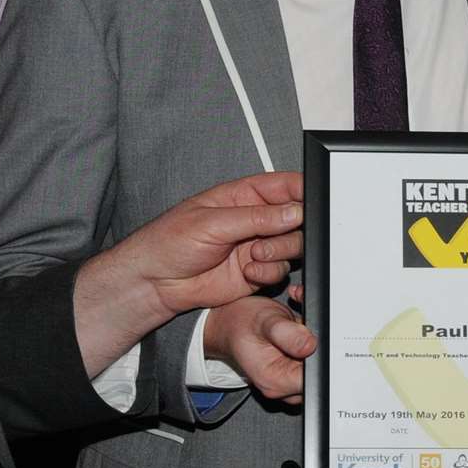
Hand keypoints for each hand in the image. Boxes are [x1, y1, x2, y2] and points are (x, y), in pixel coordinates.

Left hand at [74, 172, 303, 373]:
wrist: (155, 282)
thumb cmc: (169, 241)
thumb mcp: (212, 222)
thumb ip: (255, 218)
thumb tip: (292, 211)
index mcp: (243, 195)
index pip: (285, 186)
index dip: (303, 191)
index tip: (312, 202)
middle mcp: (254, 220)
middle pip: (296, 218)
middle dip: (290, 229)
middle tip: (269, 239)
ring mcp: (257, 246)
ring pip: (292, 246)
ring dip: (278, 252)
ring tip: (253, 256)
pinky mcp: (256, 272)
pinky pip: (280, 271)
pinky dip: (269, 273)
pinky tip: (248, 272)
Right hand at [202, 296, 315, 401]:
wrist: (230, 325)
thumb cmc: (241, 323)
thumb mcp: (264, 321)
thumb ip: (287, 333)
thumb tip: (310, 345)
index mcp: (275, 381)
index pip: (314, 378)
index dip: (320, 356)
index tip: (310, 336)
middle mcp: (283, 388)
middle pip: (318, 372)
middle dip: (316, 345)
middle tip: (297, 326)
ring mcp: (289, 383)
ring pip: (316, 365)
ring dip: (312, 343)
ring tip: (292, 327)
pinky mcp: (294, 375)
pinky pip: (311, 362)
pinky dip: (308, 344)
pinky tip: (295, 332)